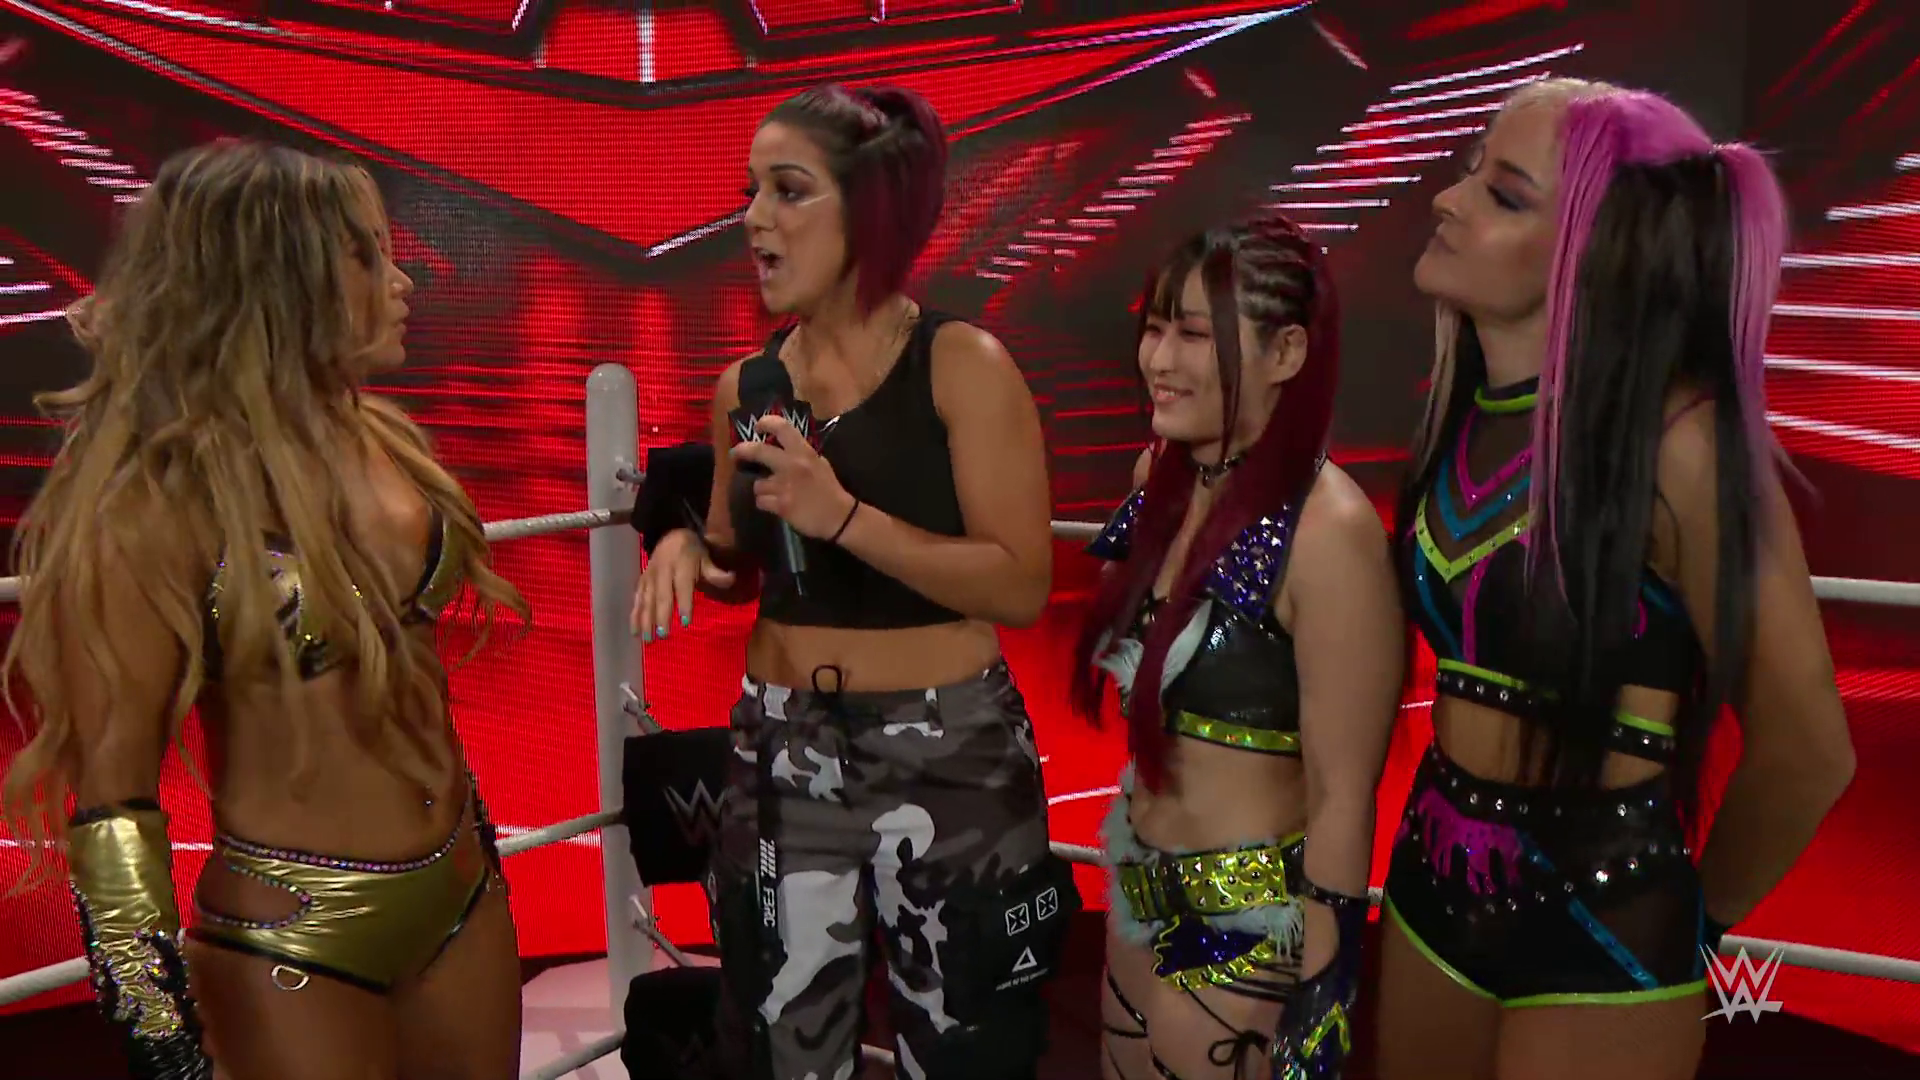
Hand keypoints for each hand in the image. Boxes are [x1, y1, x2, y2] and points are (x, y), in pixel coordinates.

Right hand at [632, 529, 735, 642]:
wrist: (669, 534)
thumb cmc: (692, 551)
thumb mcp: (706, 558)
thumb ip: (716, 573)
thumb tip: (732, 578)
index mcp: (681, 565)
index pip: (683, 587)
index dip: (685, 604)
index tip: (686, 623)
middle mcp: (662, 571)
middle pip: (661, 596)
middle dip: (661, 616)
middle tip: (663, 636)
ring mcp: (650, 577)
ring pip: (646, 600)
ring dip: (645, 620)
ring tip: (647, 639)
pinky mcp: (641, 581)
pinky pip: (637, 599)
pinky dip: (635, 615)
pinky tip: (634, 632)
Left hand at [729, 414, 857, 539]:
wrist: (839, 517)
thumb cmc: (830, 489)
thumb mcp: (820, 464)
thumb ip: (801, 455)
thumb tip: (782, 450)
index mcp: (804, 452)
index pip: (782, 427)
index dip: (765, 423)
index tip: (758, 427)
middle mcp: (792, 465)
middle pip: (757, 450)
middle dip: (741, 451)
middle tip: (736, 454)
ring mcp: (784, 486)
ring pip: (757, 484)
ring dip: (762, 489)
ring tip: (772, 494)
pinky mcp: (781, 506)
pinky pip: (761, 501)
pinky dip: (765, 504)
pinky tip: (775, 506)